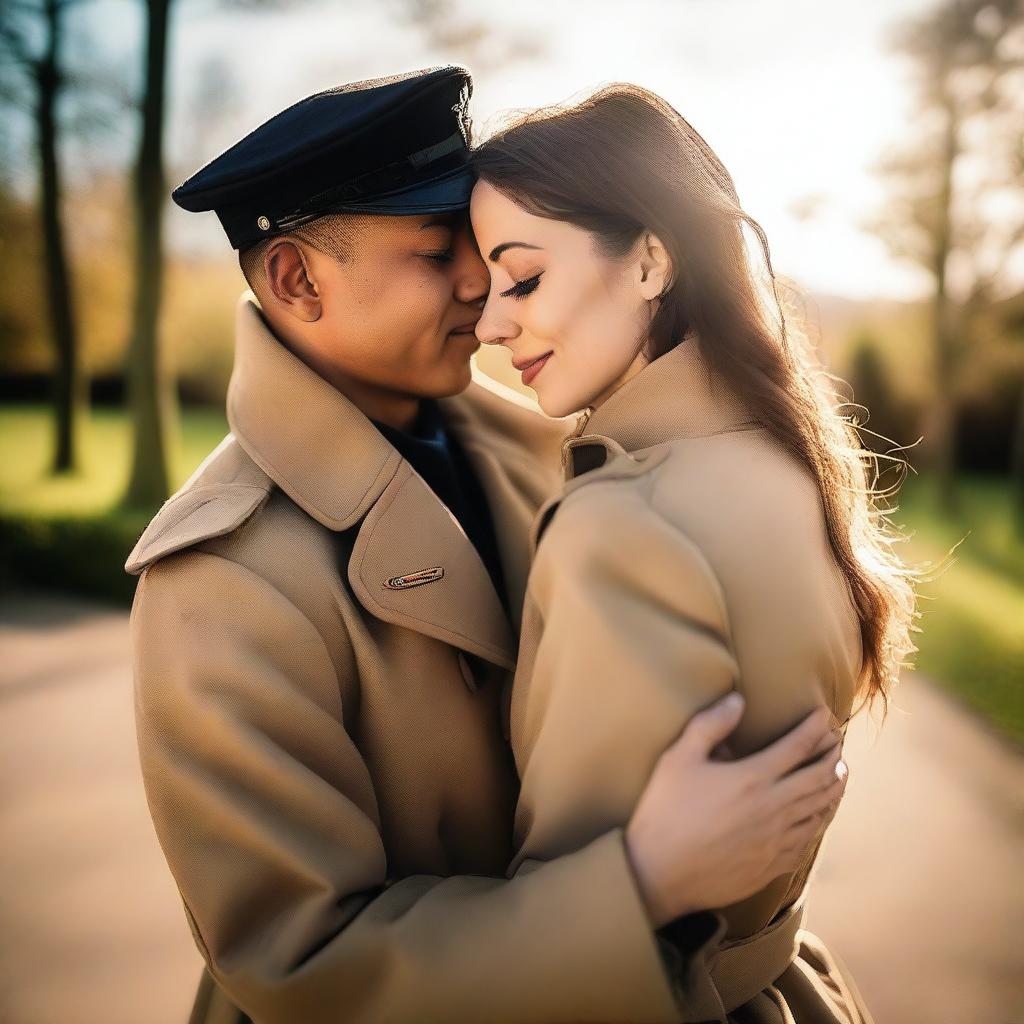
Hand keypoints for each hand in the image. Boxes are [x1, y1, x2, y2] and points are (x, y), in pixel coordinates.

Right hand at [625, 695, 846, 927]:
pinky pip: (808, 840)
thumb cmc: (665, 811)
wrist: (660, 873)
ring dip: (835, 789)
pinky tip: (820, 817)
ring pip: (820, 810)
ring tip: (840, 775)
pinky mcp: (772, 864)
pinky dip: (821, 822)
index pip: (798, 746)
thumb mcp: (678, 759)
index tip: (823, 714)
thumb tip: (737, 700)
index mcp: (752, 778)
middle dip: (833, 756)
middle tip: (838, 743)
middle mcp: (772, 807)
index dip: (815, 726)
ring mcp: (775, 839)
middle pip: (819, 778)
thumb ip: (709, 725)